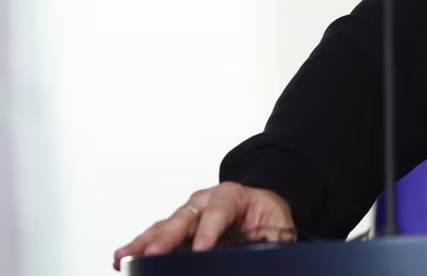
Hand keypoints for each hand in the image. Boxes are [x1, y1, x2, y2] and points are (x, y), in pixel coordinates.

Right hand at [113, 182, 294, 269]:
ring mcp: (187, 215)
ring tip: (125, 257)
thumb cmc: (267, 218)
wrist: (261, 210)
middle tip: (153, 253)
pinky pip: (155, 237)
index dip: (210, 229)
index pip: (222, 209)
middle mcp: (205, 202)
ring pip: (164, 227)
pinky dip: (138, 248)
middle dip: (168, 236)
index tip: (201, 249)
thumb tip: (263, 255)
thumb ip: (269, 241)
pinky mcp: (176, 230)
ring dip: (144, 243)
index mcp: (234, 196)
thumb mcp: (277, 227)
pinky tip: (121, 258)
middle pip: (185, 217)